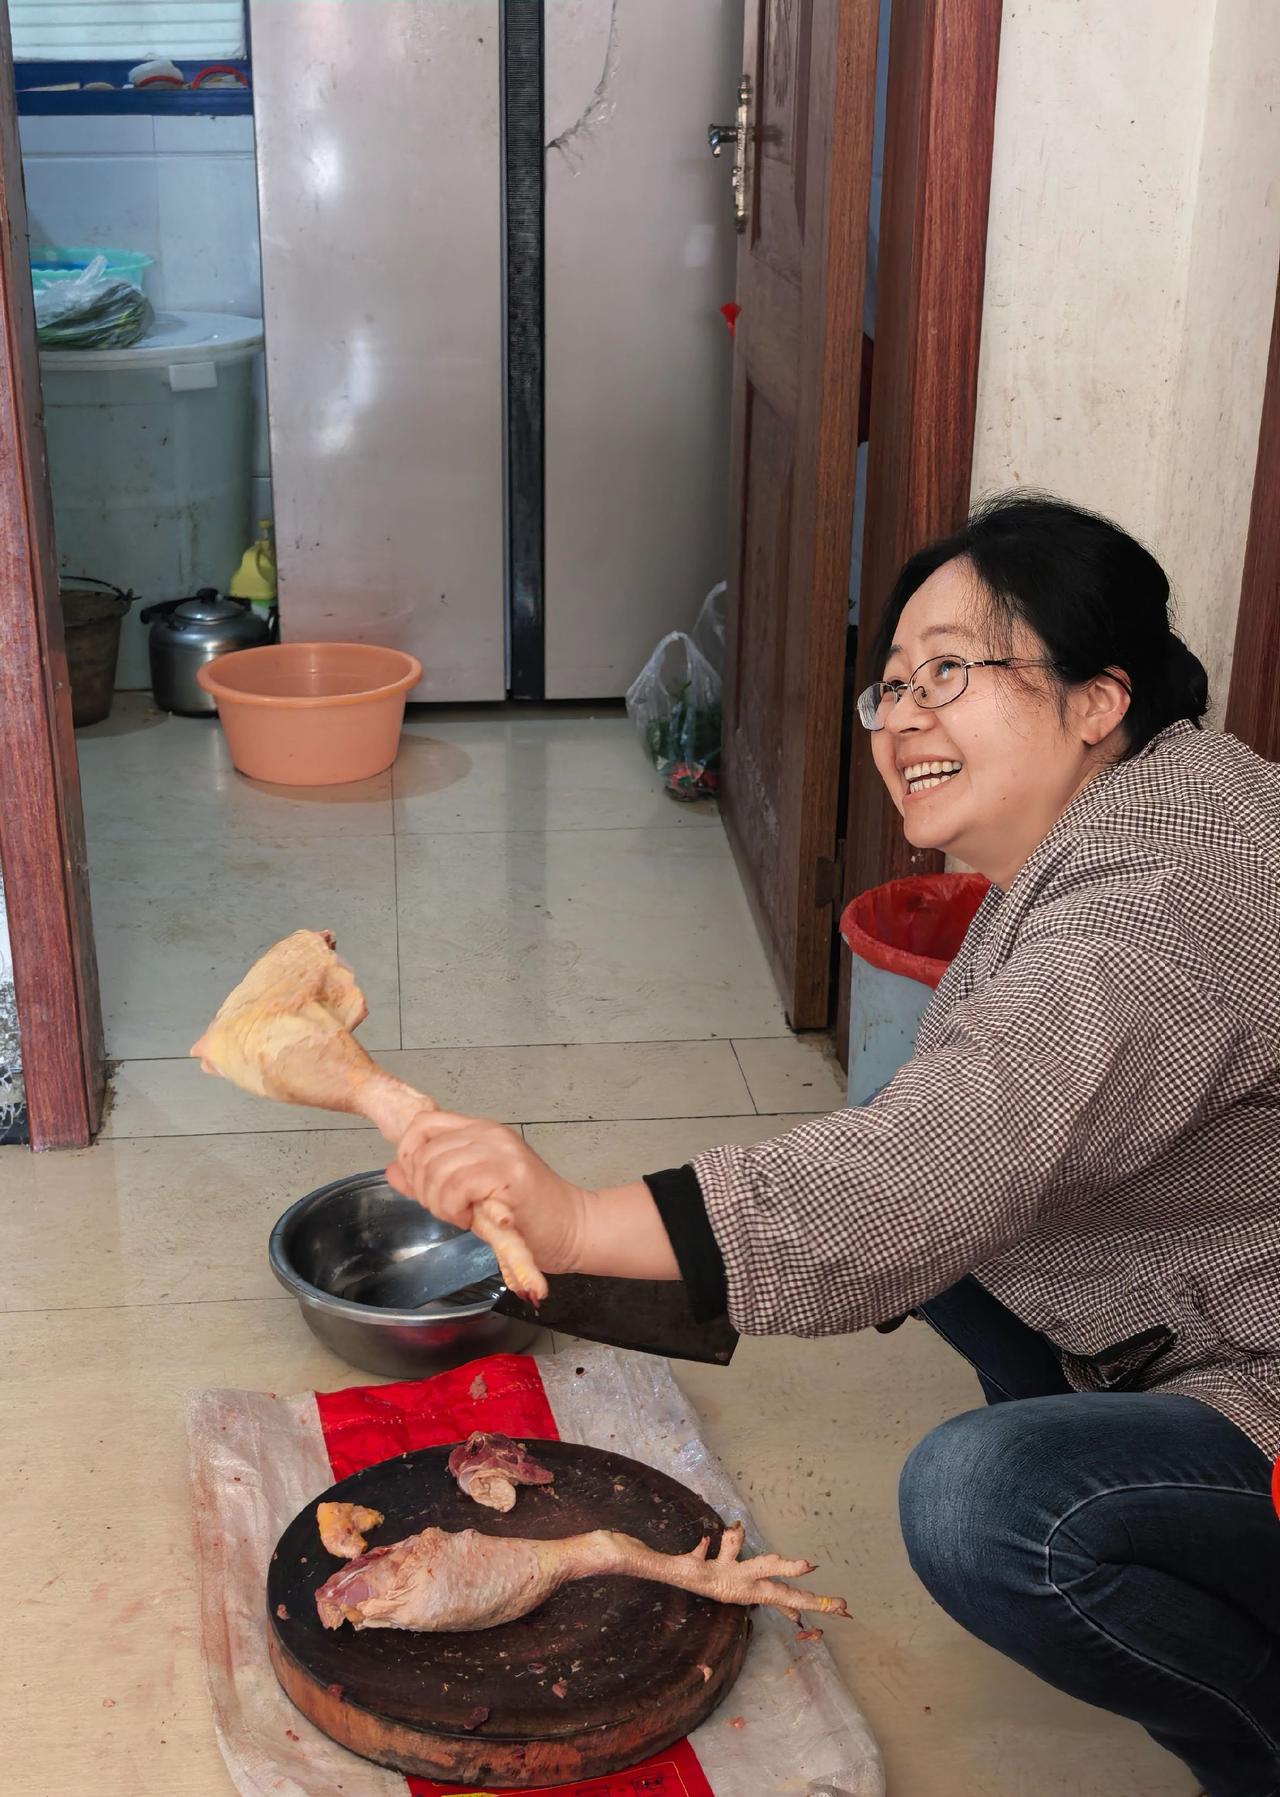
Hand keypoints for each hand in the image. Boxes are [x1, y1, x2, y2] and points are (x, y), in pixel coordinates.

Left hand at [385, 1112, 589, 1277]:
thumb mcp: (470, 1191)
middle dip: (425, 1189)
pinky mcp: (507, 1173)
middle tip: (449, 1210)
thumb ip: (431, 1178)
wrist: (572, 1227)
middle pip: (424, 1152)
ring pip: (436, 1170)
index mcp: (479, 1130)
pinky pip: (456, 1186)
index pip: (423, 1123)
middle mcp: (488, 1133)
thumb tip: (394, 1170)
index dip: (409, 1152)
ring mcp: (499, 1150)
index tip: (418, 1182)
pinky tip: (471, 1218)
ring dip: (440, 1203)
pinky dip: (455, 1208)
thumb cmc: (527, 1213)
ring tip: (463, 1215)